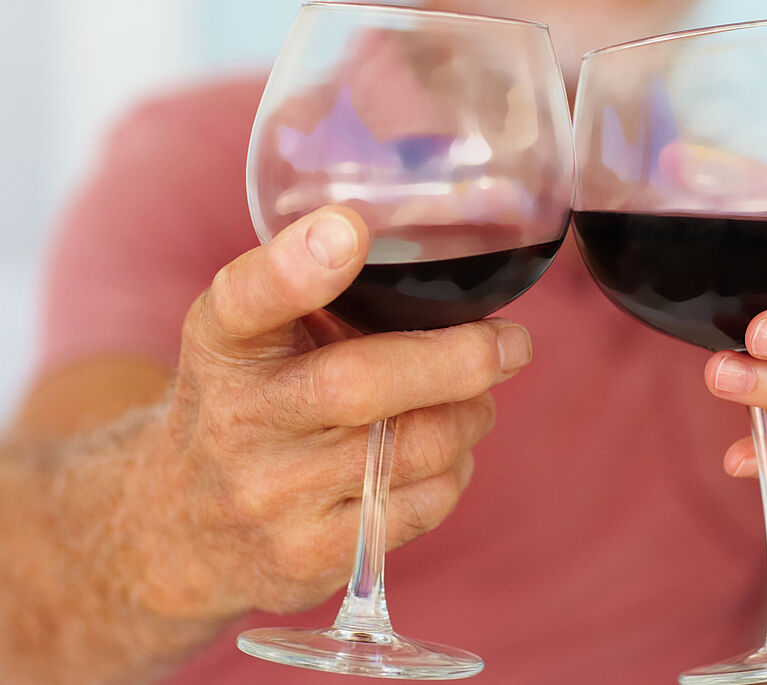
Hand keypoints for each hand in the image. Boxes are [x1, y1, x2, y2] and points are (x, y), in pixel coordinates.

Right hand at [134, 206, 531, 618]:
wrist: (181, 527)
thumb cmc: (248, 406)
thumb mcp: (251, 339)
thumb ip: (320, 298)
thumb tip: (451, 268)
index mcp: (222, 345)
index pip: (246, 301)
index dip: (296, 266)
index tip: (349, 229)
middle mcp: (238, 421)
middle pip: (361, 385)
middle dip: (460, 359)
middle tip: (512, 343)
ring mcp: (271, 497)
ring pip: (414, 448)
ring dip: (469, 416)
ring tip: (474, 401)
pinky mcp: (310, 556)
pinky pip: (423, 506)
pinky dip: (455, 471)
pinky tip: (442, 456)